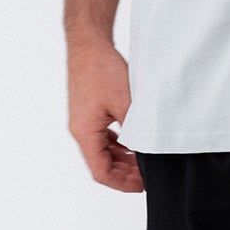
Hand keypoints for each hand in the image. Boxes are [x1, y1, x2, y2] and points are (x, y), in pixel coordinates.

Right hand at [67, 39, 142, 191]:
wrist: (89, 44)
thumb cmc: (102, 70)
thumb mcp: (126, 104)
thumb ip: (136, 130)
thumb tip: (148, 150)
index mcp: (85, 133)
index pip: (101, 171)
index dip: (123, 183)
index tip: (142, 185)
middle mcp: (80, 129)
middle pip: (101, 163)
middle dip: (125, 173)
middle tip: (148, 175)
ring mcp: (83, 120)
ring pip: (102, 150)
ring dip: (122, 158)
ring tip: (144, 161)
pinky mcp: (88, 110)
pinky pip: (102, 136)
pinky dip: (118, 144)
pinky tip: (133, 142)